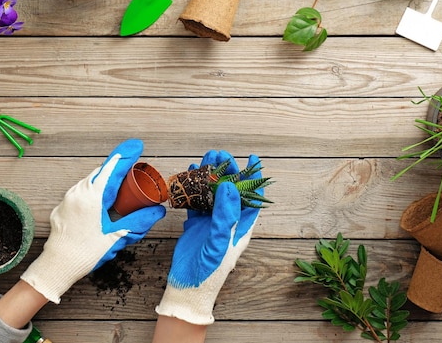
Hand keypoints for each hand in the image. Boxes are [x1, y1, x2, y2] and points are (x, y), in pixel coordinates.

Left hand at [21, 139, 166, 302]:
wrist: (57, 266)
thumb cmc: (87, 252)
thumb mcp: (118, 236)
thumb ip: (139, 221)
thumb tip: (158, 210)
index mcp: (93, 195)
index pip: (113, 168)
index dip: (126, 155)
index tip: (136, 146)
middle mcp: (78, 192)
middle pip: (100, 173)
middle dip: (116, 168)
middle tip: (131, 169)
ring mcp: (67, 200)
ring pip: (88, 182)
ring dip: (103, 180)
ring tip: (117, 186)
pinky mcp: (61, 209)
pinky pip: (79, 194)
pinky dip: (91, 192)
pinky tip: (98, 204)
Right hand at [155, 150, 262, 324]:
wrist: (187, 288)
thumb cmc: (209, 272)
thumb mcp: (219, 243)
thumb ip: (225, 216)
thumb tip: (229, 187)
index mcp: (240, 227)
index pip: (252, 197)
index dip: (254, 177)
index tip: (253, 158)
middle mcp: (228, 222)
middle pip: (231, 190)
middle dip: (227, 171)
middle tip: (220, 154)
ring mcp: (212, 223)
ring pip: (213, 193)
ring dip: (210, 176)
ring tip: (205, 158)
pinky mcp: (196, 226)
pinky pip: (196, 202)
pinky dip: (193, 188)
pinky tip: (188, 175)